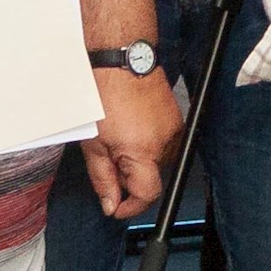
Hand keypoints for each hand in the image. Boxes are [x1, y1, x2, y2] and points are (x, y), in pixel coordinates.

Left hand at [81, 63, 182, 221]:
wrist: (121, 63)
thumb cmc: (104, 97)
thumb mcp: (94, 145)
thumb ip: (103, 179)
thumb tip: (110, 204)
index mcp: (143, 152)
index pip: (147, 195)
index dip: (131, 207)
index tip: (117, 207)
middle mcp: (165, 144)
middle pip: (152, 179)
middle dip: (130, 179)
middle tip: (109, 162)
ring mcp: (174, 131)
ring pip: (157, 162)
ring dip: (139, 161)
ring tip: (119, 141)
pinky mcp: (176, 120)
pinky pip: (163, 145)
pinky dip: (147, 145)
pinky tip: (131, 130)